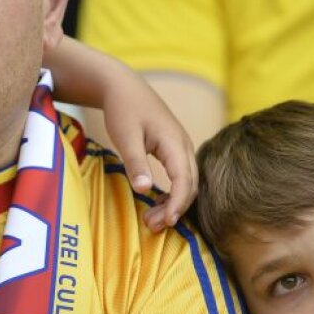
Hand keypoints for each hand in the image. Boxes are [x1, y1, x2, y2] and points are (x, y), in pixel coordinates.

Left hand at [99, 87, 197, 231]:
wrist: (124, 87)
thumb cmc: (123, 109)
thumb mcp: (125, 136)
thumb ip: (135, 162)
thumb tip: (143, 190)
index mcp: (174, 141)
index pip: (184, 179)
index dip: (178, 203)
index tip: (168, 222)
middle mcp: (184, 145)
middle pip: (191, 184)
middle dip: (176, 208)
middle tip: (153, 226)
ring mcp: (182, 147)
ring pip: (188, 181)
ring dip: (174, 203)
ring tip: (152, 220)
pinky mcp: (175, 149)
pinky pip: (181, 176)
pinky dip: (172, 193)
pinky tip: (157, 204)